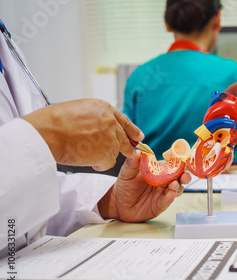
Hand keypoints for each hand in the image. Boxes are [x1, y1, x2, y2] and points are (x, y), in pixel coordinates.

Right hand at [23, 99, 142, 170]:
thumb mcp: (79, 110)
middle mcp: (111, 122)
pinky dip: (101, 164)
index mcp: (104, 109)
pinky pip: (109, 162)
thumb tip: (97, 127)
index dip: (132, 130)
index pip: (123, 121)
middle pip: (124, 138)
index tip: (138, 136)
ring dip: (105, 155)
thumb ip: (94, 118)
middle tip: (130, 152)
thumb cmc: (55, 121)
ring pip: (115, 151)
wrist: (49, 132)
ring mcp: (111, 138)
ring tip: (88, 154)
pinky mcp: (107, 152)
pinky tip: (91, 162)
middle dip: (127, 146)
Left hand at [97, 151, 191, 221]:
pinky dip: (170, 197)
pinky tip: (170, 194)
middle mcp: (162, 182)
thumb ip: (132, 163)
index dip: (177, 164)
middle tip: (184, 176)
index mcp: (157, 171)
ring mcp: (162, 193)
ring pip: (176, 189)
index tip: (181, 162)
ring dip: (178, 186)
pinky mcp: (160, 204)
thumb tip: (138, 151)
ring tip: (174, 184)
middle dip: (184, 176)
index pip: (170, 166)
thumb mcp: (126, 173)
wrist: (118, 203)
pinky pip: (168, 200)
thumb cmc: (124, 186)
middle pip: (178, 177)